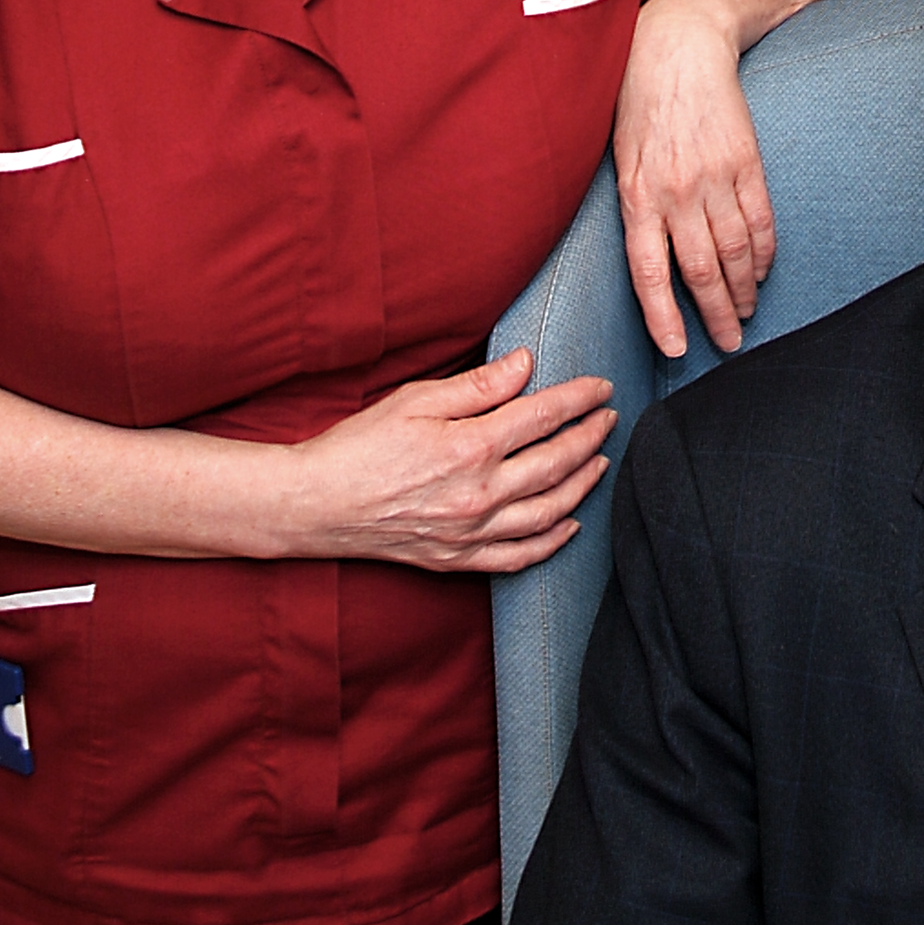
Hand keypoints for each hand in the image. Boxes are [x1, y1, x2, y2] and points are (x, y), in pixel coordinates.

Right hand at [286, 349, 613, 571]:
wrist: (313, 505)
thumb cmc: (358, 446)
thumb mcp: (415, 400)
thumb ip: (477, 385)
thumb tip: (527, 364)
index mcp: (470, 448)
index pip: (544, 417)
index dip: (580, 399)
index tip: (602, 387)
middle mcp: (479, 495)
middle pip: (557, 463)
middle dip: (591, 436)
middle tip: (610, 418)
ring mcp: (470, 533)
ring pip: (549, 511)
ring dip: (583, 484)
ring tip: (600, 461)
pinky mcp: (457, 560)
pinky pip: (519, 557)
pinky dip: (552, 541)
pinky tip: (571, 523)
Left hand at [614, 0, 776, 357]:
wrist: (678, 45)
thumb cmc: (637, 101)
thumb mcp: (618, 155)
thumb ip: (633, 205)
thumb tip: (647, 256)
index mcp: (637, 194)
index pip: (650, 272)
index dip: (665, 316)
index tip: (679, 350)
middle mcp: (676, 192)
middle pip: (700, 270)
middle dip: (716, 314)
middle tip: (730, 344)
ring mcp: (715, 177)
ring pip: (735, 250)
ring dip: (743, 289)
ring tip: (746, 315)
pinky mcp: (745, 161)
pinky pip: (760, 218)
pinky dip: (764, 251)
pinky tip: (763, 271)